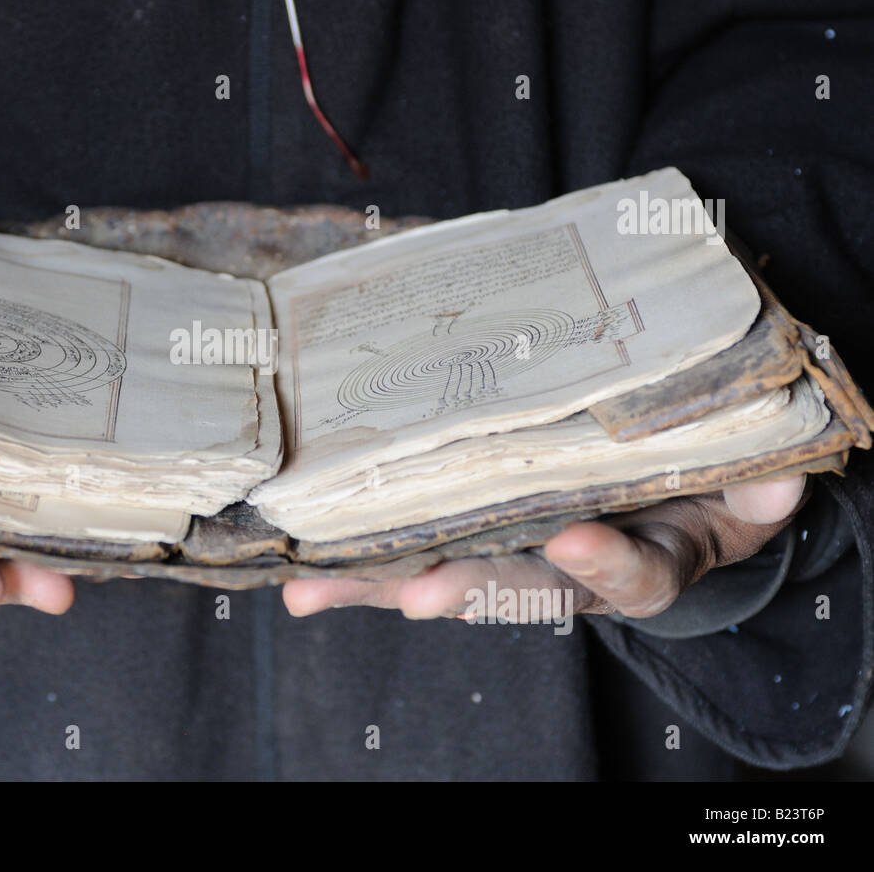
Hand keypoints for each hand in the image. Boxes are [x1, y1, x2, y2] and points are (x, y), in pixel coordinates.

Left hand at [283, 476, 806, 621]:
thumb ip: (755, 491)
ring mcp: (510, 557)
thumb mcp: (744, 498)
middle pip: (511, 586)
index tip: (578, 543)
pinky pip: (410, 557)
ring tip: (312, 588)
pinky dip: (358, 567)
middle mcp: (563, 572)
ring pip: (442, 574)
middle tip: (415, 594)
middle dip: (462, 589)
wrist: (662, 515)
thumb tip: (773, 478)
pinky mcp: (469, 536)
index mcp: (640, 565)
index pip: (626, 571)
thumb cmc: (699, 501)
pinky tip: (300, 578)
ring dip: (376, 583)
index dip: (603, 561)